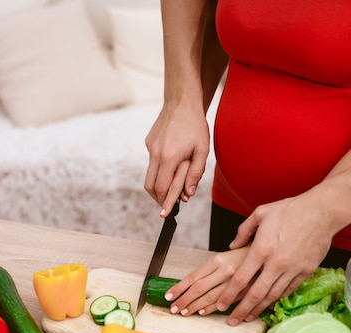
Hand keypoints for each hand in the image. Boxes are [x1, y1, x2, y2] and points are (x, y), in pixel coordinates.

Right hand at [144, 101, 209, 216]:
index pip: (161, 188)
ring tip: (171, 186)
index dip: (164, 202)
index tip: (165, 213)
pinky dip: (160, 168)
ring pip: (149, 174)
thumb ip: (195, 173)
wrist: (181, 101)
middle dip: (158, 198)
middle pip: (149, 185)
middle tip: (167, 204)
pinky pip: (152, 161)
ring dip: (158, 184)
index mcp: (169, 157)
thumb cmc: (195, 125)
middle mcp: (155, 154)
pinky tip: (172, 161)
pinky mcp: (149, 142)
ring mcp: (150, 147)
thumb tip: (188, 194)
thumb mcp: (201, 150)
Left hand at [164, 246, 253, 315]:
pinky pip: (227, 303)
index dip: (179, 288)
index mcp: (218, 260)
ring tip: (185, 312)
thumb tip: (192, 282)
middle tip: (174, 308)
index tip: (169, 296)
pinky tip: (203, 312)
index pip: (193, 277)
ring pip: (212, 298)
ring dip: (196, 308)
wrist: (272, 252)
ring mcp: (236, 283)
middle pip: (199, 290)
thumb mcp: (226, 255)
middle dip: (184, 301)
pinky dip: (213, 309)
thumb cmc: (247, 252)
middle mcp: (226, 271)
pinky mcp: (246, 292)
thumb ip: (211, 267)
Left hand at [216, 196, 335, 324]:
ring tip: (248, 318)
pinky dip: (277, 299)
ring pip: (272, 296)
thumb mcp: (260, 214)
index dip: (229, 295)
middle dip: (241, 310)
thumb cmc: (289, 210)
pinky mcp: (306, 271)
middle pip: (255, 294)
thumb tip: (232, 246)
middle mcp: (276, 263)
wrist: (321, 212)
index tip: (221, 305)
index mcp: (261, 250)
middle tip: (231, 321)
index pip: (241, 279)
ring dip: (259, 309)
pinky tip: (269, 304)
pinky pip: (289, 290)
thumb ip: (243, 231)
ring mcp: (292, 269)